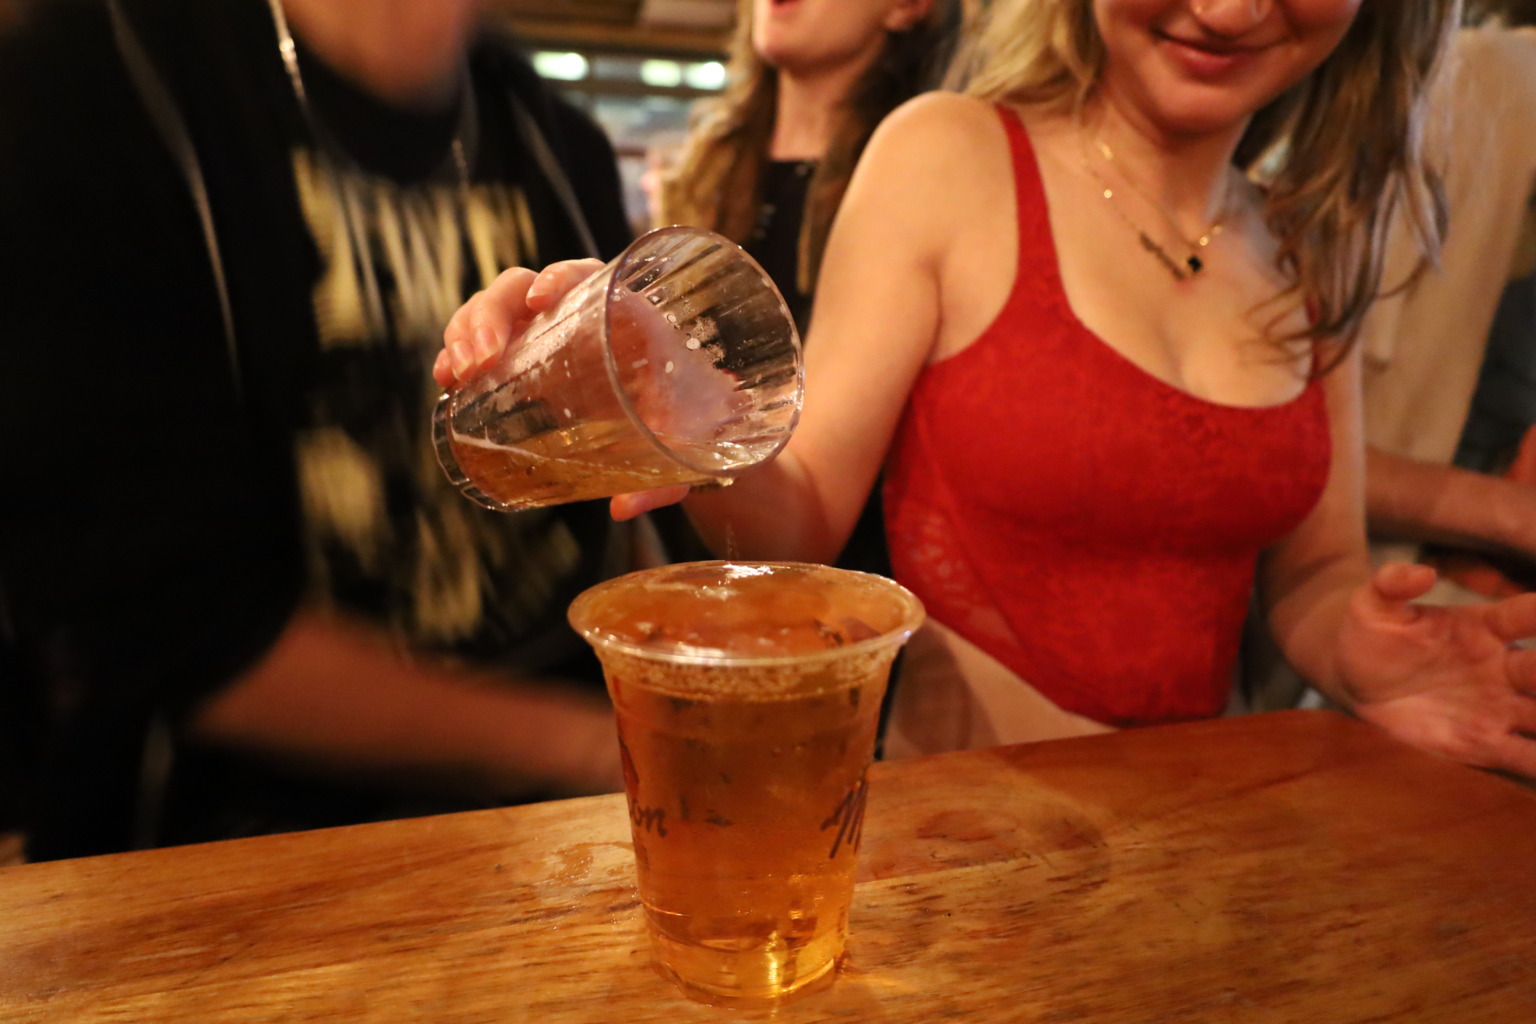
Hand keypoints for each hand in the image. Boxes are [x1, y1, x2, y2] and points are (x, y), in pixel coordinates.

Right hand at [436, 261, 699, 522]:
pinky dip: (461, 352)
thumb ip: (664, 479)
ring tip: (454, 373)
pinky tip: (447, 378)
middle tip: (477, 360)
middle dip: (490, 315)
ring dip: (465, 332)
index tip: (541, 301)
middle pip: (522, 288)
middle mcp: (578, 315)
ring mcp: (547, 333)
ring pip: (495, 310)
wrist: (688, 427)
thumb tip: (623, 508)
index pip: (584, 275)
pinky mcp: (527, 358)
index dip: (559, 277)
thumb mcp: (685, 448)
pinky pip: (487, 341)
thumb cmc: (689, 423)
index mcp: (623, 316)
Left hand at [1335, 562, 1535, 777]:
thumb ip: (1392, 583)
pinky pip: (1526, 758)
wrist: (1356, 682)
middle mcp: (1502, 668)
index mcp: (1482, 628)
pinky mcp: (1485, 743)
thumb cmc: (1371, 636)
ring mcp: (1498, 707)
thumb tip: (1421, 572)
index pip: (1526, 616)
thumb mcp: (1372, 605)